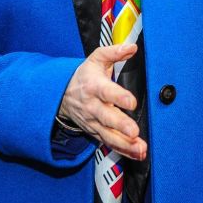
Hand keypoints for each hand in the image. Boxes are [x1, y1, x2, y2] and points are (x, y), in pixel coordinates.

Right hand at [58, 43, 147, 160]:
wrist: (62, 96)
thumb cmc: (84, 76)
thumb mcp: (96, 60)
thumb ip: (114, 52)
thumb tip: (132, 47)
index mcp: (94, 87)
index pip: (106, 92)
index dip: (118, 97)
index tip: (131, 102)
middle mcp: (93, 107)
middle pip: (107, 118)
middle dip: (120, 126)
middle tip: (134, 132)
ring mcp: (94, 122)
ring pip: (109, 135)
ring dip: (125, 144)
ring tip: (140, 148)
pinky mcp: (96, 133)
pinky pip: (110, 144)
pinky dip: (124, 151)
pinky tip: (137, 154)